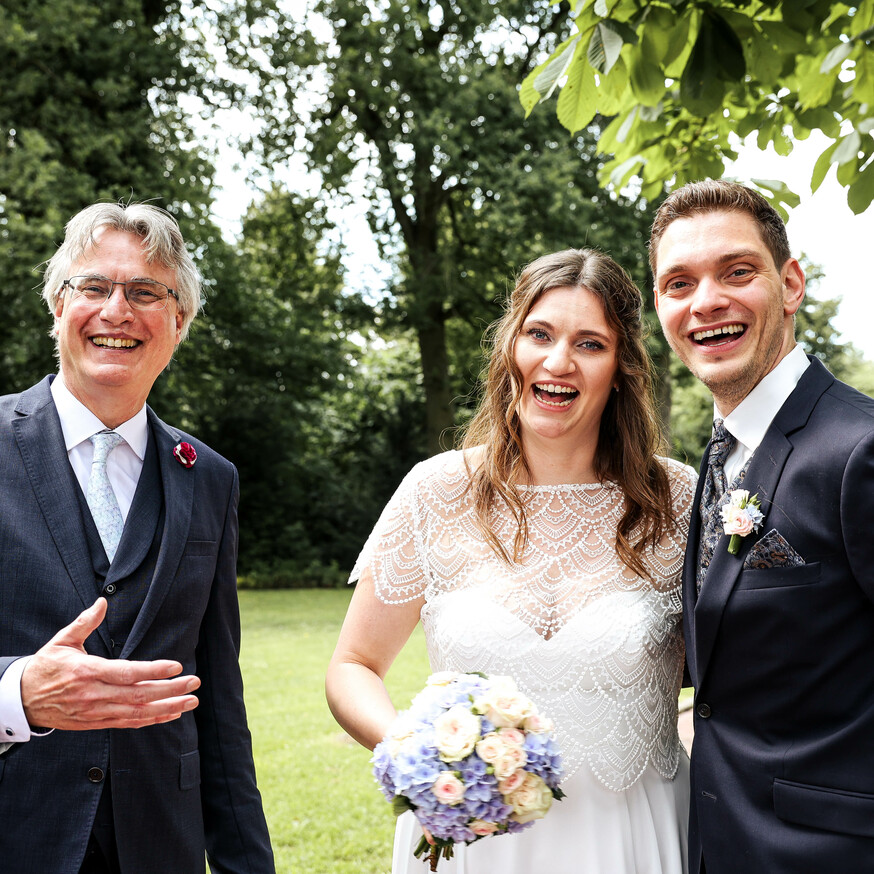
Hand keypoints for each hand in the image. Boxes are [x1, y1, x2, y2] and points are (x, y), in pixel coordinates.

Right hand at [20, 598, 200, 730]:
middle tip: (194, 682)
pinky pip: (129, 723)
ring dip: (167, 708)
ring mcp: (96, 712)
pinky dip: (152, 720)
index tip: (177, 666)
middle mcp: (95, 695)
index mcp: (88, 672)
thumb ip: (84, 622)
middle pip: (139, 695)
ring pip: (137, 713)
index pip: (127, 673)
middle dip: (170, 690)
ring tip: (191, 701)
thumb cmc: (46, 667)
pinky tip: (171, 714)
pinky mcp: (97, 723)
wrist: (23, 700)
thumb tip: (102, 602)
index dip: (153, 671)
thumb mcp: (62, 641)